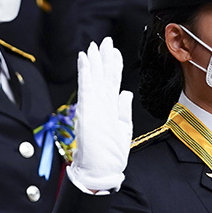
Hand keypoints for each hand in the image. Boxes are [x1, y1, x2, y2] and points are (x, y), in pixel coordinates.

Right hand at [68, 38, 132, 191]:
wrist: (100, 171)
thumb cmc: (110, 155)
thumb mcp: (124, 129)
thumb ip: (124, 109)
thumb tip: (127, 93)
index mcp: (110, 108)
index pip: (112, 82)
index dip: (113, 65)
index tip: (114, 51)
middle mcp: (101, 104)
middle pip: (103, 76)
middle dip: (103, 58)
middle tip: (105, 41)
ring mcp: (93, 106)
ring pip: (94, 78)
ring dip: (93, 61)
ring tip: (92, 47)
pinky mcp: (87, 110)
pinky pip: (86, 87)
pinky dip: (85, 73)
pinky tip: (84, 61)